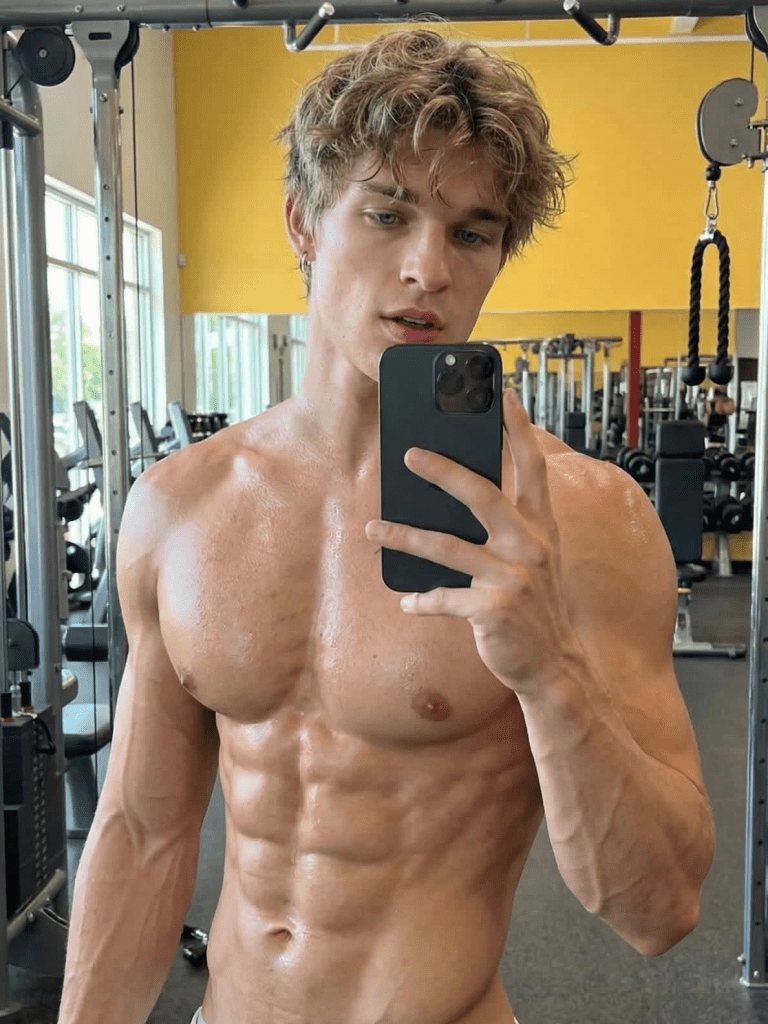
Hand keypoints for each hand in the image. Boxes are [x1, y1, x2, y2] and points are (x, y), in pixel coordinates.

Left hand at [365, 390, 580, 695]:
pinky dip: (421, 600)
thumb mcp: (532, 561)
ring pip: (446, 548)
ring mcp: (513, 577)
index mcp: (541, 528)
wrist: (555, 667)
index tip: (501, 395)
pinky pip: (444, 599)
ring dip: (403, 537)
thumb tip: (452, 500)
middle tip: (408, 455)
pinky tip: (406, 602)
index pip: (532, 468)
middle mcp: (531, 546)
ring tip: (371, 529)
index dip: (518, 430)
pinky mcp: (493, 609)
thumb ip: (505, 530)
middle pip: (483, 495)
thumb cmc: (535, 608)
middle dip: (443, 471)